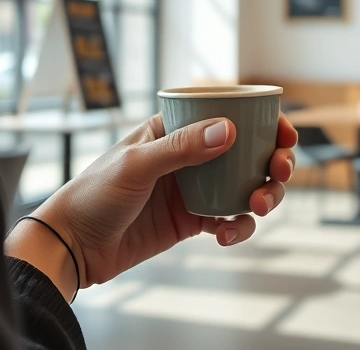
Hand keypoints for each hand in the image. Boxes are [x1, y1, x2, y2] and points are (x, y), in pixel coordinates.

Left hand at [5, 113, 297, 299]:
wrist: (74, 245)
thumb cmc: (94, 193)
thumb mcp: (137, 165)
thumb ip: (182, 147)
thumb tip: (230, 130)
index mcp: (177, 128)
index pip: (231, 114)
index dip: (266, 121)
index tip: (285, 135)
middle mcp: (191, 155)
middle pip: (249, 152)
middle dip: (273, 162)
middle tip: (277, 174)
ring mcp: (194, 188)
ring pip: (246, 186)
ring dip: (263, 196)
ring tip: (258, 208)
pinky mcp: (192, 220)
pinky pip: (229, 219)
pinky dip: (238, 227)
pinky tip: (227, 236)